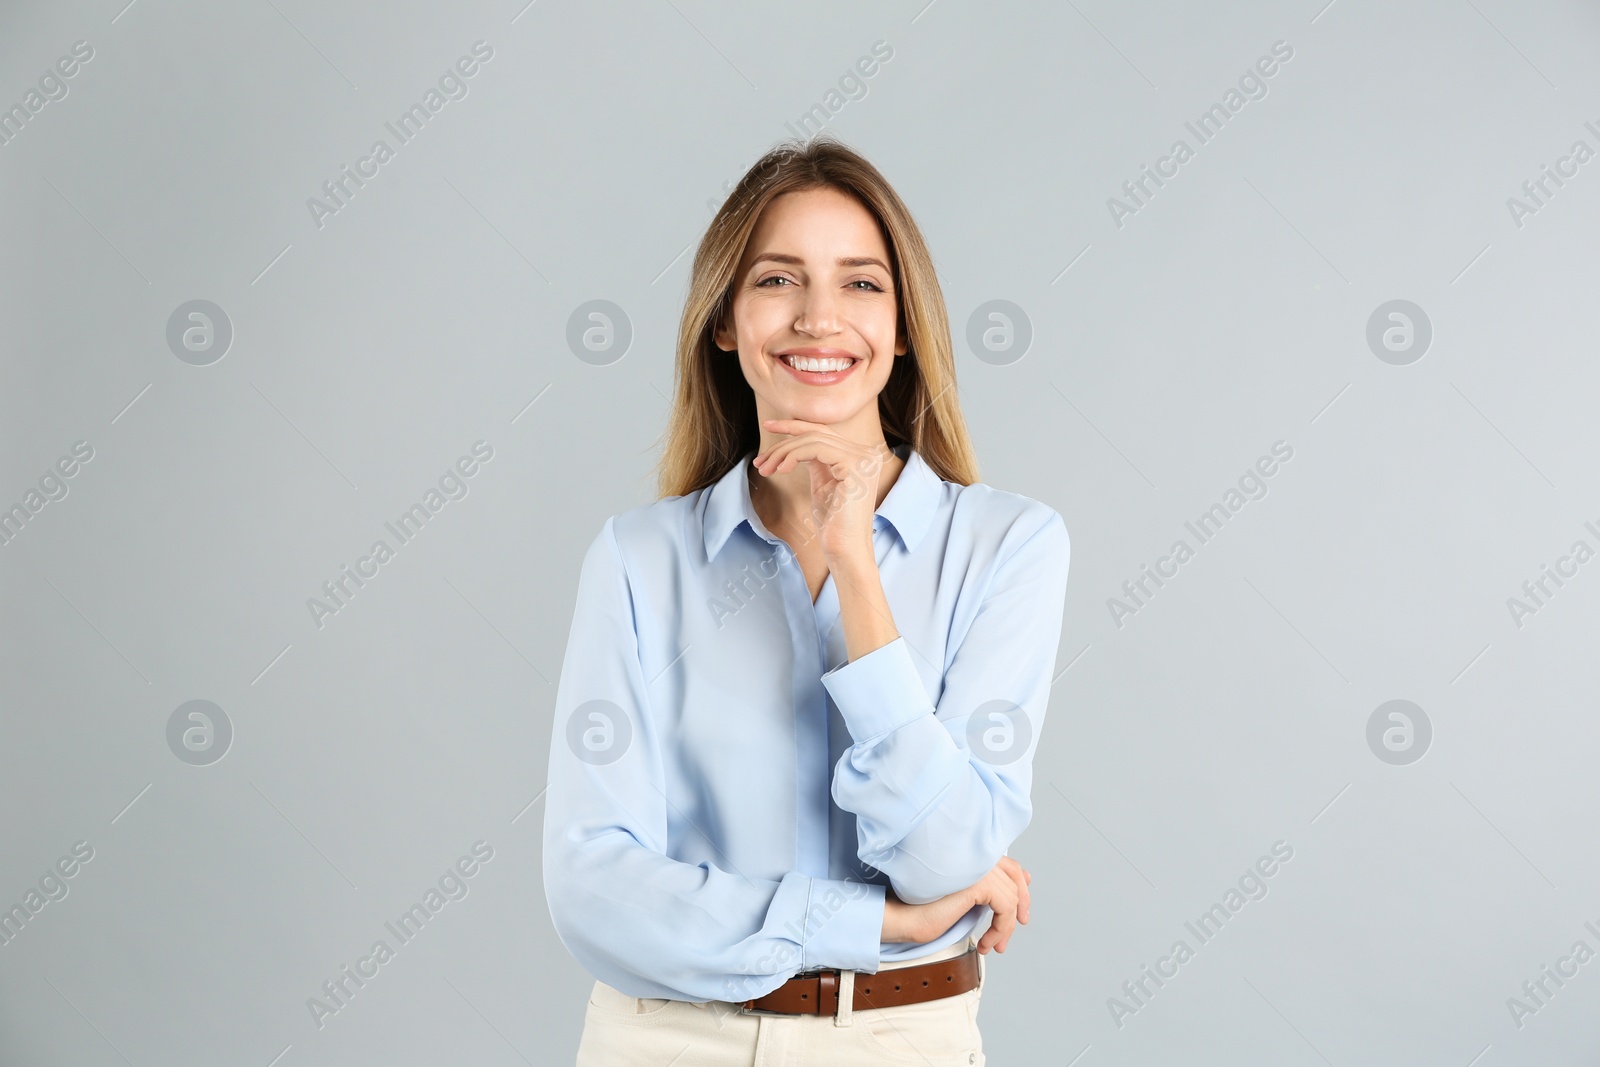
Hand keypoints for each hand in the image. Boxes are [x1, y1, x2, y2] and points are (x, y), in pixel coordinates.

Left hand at [752, 420, 890, 565]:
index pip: (824, 431)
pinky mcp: (855, 466)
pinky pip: (816, 448)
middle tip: (760, 461)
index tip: (768, 426)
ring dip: (783, 452)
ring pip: (813, 439)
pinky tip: (780, 470)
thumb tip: (795, 443)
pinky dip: (793, 455)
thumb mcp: (823, 484)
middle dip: (783, 443)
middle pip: (817, 432)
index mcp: (861, 457)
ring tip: (765, 469)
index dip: (794, 426)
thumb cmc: (833, 524)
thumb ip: (817, 461)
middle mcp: (867, 454)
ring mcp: (863, 458)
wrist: (845, 550)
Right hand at [880, 857, 1031, 954]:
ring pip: (1011, 898)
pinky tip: (985, 943)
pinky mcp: (979, 882)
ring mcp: (977, 866)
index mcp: (970, 853)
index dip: (1020, 886)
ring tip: (991, 945)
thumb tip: (1023, 879)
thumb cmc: (924, 908)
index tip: (1020, 913)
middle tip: (1012, 932)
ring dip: (1005, 928)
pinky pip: (1006, 907)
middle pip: (1014, 877)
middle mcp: (975, 854)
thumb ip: (987, 887)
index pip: (1009, 864)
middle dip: (1019, 907)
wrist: (904, 916)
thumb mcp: (963, 896)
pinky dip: (1001, 929)